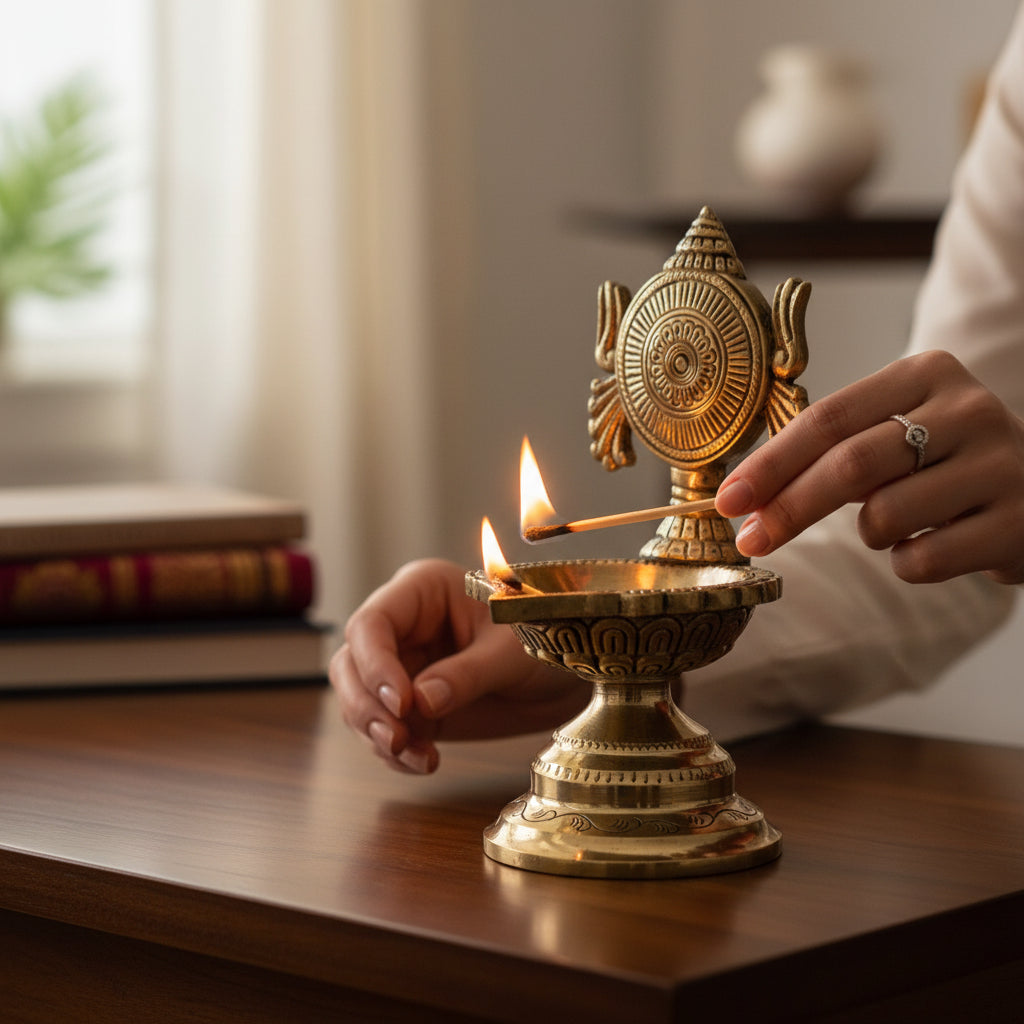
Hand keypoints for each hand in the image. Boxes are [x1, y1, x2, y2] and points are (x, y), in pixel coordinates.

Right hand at [331, 558, 588, 772]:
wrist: (566, 674)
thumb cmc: (545, 638)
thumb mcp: (512, 652)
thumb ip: (467, 674)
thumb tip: (420, 702)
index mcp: (422, 590)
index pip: (373, 623)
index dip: (375, 664)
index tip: (402, 703)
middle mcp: (404, 626)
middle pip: (351, 663)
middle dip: (366, 705)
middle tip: (397, 738)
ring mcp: (404, 667)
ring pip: (358, 701)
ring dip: (378, 735)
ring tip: (417, 756)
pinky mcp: (412, 707)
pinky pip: (383, 730)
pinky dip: (396, 753)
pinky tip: (425, 763)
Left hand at [715, 350, 1023, 584]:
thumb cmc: (945, 461)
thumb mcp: (899, 430)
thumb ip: (832, 449)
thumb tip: (744, 495)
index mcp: (927, 374)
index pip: (828, 418)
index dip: (770, 463)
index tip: (728, 499)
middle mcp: (968, 410)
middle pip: (850, 464)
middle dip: (789, 508)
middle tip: (751, 540)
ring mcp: (1001, 465)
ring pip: (885, 516)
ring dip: (868, 534)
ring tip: (896, 524)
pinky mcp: (1019, 521)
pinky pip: (923, 559)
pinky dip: (906, 562)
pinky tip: (934, 543)